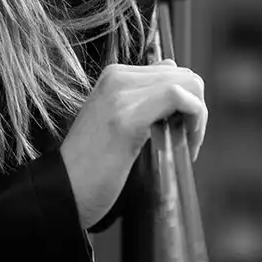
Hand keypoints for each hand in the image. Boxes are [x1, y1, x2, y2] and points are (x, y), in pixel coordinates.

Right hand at [58, 60, 207, 228]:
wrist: (63, 190)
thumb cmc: (91, 165)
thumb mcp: (117, 121)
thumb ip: (142, 101)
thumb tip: (176, 86)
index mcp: (114, 76)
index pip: (172, 71)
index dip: (188, 102)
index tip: (183, 132)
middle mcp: (117, 78)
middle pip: (185, 76)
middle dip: (197, 109)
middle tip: (187, 141)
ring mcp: (120, 94)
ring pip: (186, 84)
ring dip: (198, 117)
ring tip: (187, 145)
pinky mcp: (128, 117)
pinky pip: (178, 98)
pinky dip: (195, 121)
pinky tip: (187, 146)